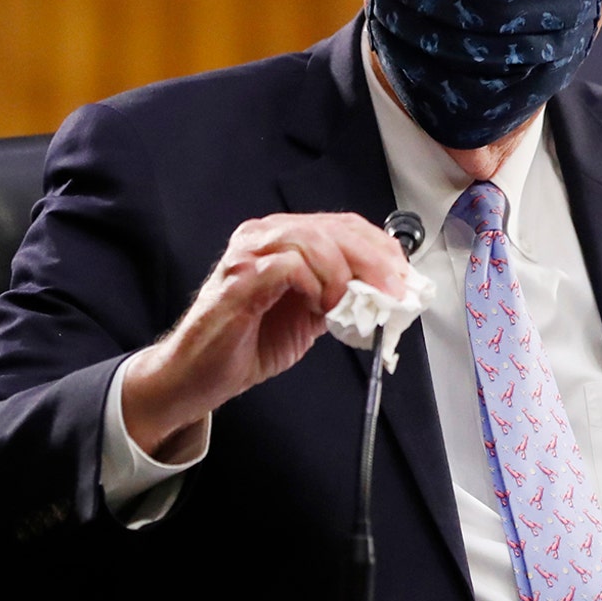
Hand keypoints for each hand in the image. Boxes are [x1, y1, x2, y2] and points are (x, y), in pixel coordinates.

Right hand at [120, 212, 408, 456]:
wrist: (197, 375)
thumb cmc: (248, 342)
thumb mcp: (309, 315)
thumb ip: (341, 295)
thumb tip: (385, 293)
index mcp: (283, 238)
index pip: (342, 225)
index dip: (379, 248)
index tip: (403, 276)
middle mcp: (264, 235)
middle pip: (334, 228)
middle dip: (373, 261)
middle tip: (393, 291)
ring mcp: (248, 253)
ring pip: (313, 240)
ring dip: (344, 274)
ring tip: (350, 305)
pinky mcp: (239, 278)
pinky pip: (288, 265)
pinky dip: (315, 285)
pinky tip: (322, 308)